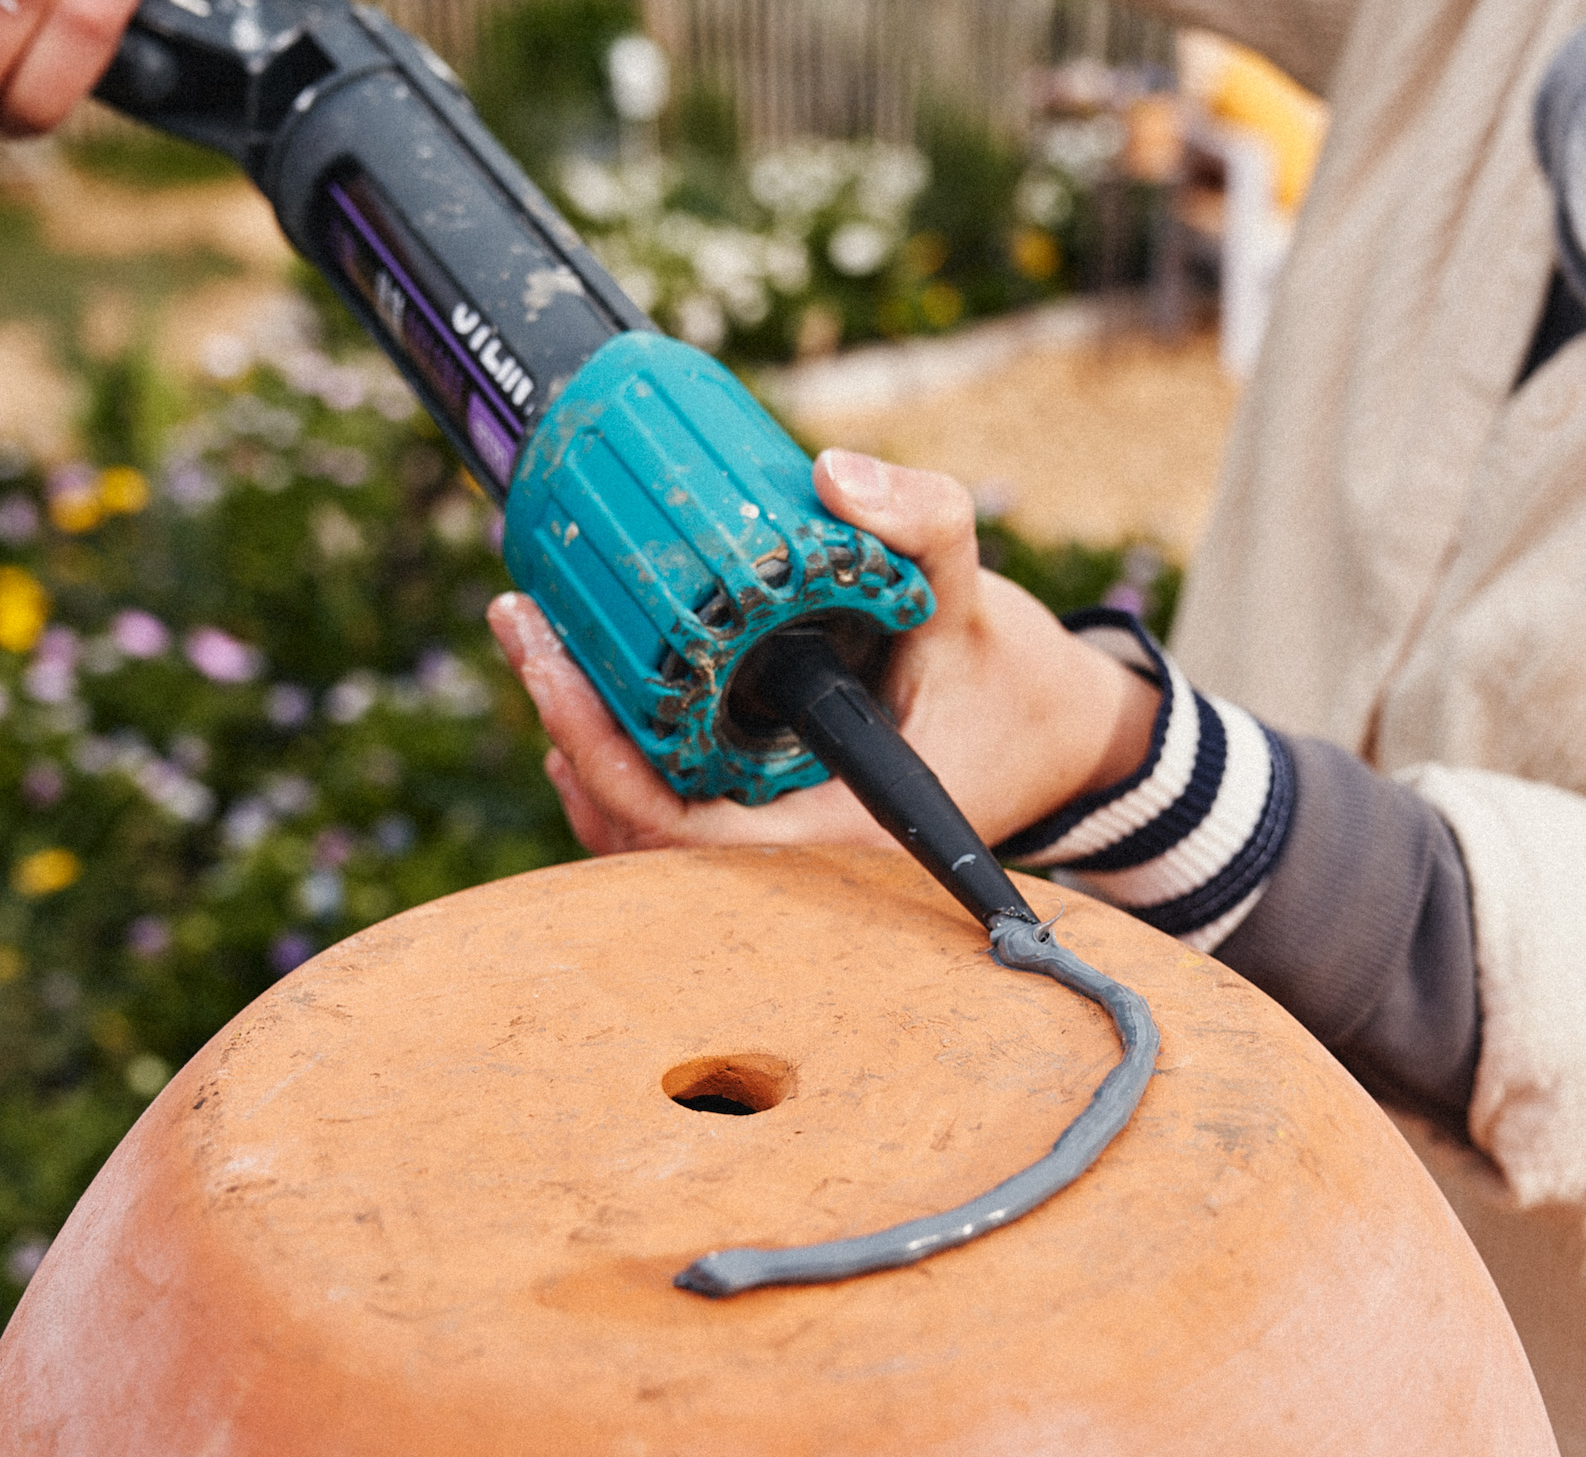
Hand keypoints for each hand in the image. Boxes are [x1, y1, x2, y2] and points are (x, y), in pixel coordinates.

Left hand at [487, 449, 1160, 858]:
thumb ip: (924, 525)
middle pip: (638, 832)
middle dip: (567, 734)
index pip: (682, 827)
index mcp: (834, 831)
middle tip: (525, 628)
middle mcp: (792, 853)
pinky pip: (670, 810)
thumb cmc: (1015, 687)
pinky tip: (591, 693)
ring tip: (541, 650)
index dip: (601, 754)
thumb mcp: (975, 600)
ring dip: (581, 747)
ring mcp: (774, 838)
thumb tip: (832, 475)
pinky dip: (621, 757)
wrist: (1059, 736)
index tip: (551, 663)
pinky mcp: (767, 813)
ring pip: (643, 830)